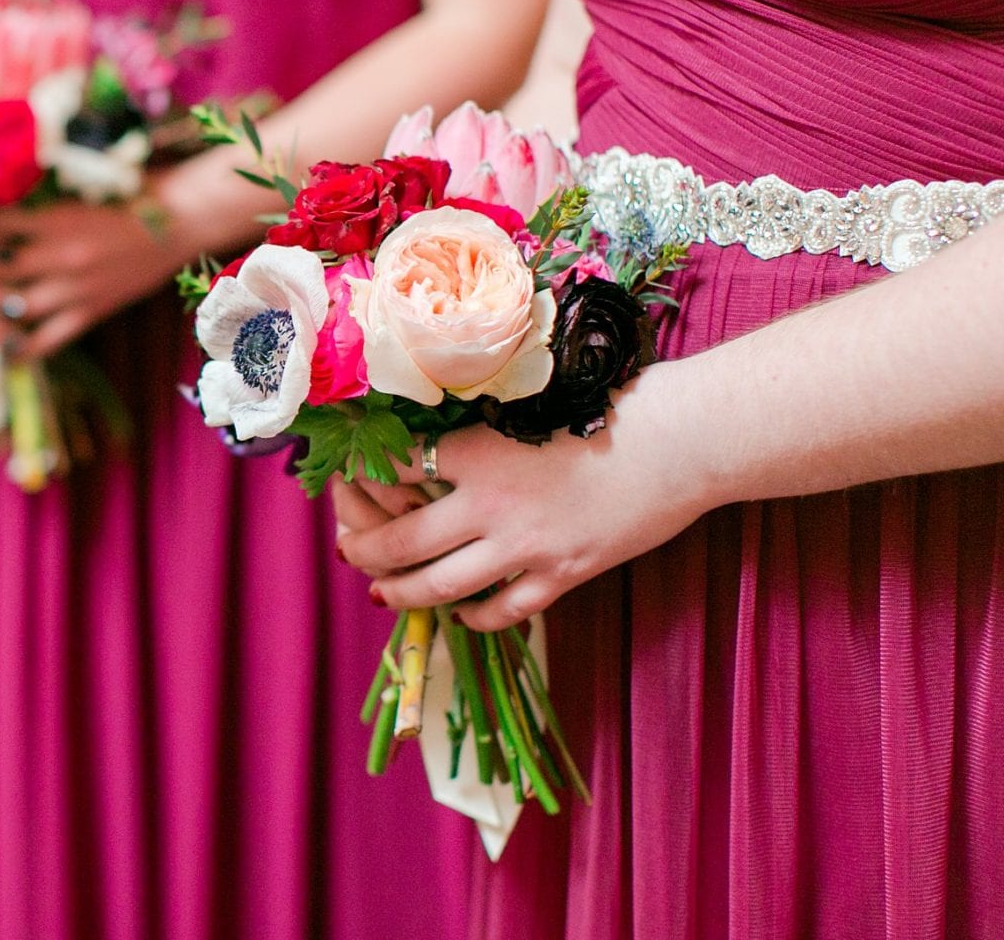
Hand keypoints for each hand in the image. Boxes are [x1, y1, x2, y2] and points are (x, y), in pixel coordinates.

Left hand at [0, 189, 196, 360]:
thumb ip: (38, 200)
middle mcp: (61, 257)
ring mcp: (76, 290)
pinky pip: (45, 342)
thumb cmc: (131, 193)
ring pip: (10, 309)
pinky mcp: (91, 313)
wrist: (183, 217)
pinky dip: (16, 349)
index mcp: (57, 219)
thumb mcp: (80, 190)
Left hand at [335, 379, 717, 631]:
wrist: (677, 441)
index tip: (345, 477)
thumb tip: (435, 445)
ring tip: (382, 592)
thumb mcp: (530, 408)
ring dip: (401, 593)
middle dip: (363, 549)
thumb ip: (481, 433)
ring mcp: (525, 548)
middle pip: (401, 541)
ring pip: (439, 586)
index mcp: (476, 452)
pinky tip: (461, 612)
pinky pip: (502, 610)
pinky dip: (472, 616)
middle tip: (346, 550)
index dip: (362, 475)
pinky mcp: (562, 575)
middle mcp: (490, 505)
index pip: (396, 468)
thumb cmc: (610, 408)